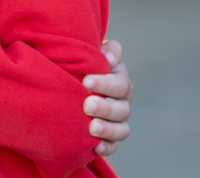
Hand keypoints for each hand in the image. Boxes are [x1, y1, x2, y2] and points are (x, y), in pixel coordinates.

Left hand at [82, 39, 131, 155]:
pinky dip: (106, 148)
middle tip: (87, 105)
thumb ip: (107, 51)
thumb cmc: (86, 65)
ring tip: (92, 127)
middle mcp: (123, 103)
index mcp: (120, 82)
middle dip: (105, 108)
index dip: (105, 83)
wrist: (76, 82)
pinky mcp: (109, 138)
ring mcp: (117, 122)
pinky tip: (95, 148)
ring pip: (121, 130)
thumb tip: (110, 58)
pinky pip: (113, 146)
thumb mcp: (96, 54)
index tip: (86, 81)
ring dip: (108, 130)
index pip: (120, 84)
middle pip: (121, 109)